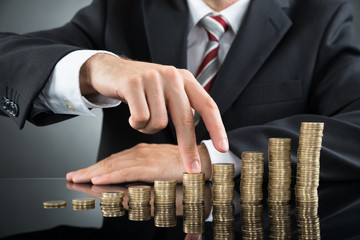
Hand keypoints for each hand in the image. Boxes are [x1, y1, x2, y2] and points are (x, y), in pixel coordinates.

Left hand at [66, 143, 210, 183]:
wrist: (203, 160)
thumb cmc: (184, 163)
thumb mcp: (161, 165)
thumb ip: (146, 169)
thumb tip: (132, 181)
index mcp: (142, 152)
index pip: (116, 159)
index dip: (99, 165)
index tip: (86, 171)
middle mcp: (141, 153)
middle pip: (111, 161)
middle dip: (91, 169)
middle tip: (74, 175)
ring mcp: (145, 159)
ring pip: (114, 166)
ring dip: (94, 172)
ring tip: (79, 177)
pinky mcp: (150, 167)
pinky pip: (125, 172)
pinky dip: (110, 175)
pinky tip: (97, 179)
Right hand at [80, 53, 227, 172]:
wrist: (112, 70)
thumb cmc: (143, 88)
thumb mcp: (167, 90)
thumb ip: (183, 105)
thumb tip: (196, 131)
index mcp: (185, 79)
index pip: (207, 105)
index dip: (217, 128)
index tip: (222, 148)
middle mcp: (172, 76)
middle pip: (186, 119)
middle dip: (188, 148)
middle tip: (192, 169)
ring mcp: (153, 78)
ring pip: (159, 123)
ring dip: (149, 128)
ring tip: (142, 117)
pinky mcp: (133, 84)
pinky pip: (141, 119)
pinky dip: (136, 125)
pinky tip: (132, 115)